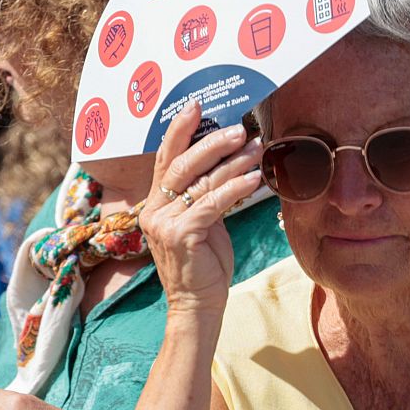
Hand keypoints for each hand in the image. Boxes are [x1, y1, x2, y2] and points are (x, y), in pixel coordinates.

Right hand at [139, 102, 262, 316]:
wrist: (196, 305)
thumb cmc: (203, 263)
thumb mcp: (200, 222)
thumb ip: (202, 195)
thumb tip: (226, 162)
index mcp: (154, 203)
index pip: (164, 158)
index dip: (178, 130)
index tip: (196, 104)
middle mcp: (153, 210)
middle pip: (180, 164)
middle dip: (210, 141)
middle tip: (238, 127)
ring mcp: (163, 223)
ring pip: (200, 182)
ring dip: (232, 162)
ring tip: (255, 147)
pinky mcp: (181, 235)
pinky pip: (212, 203)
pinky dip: (236, 188)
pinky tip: (256, 178)